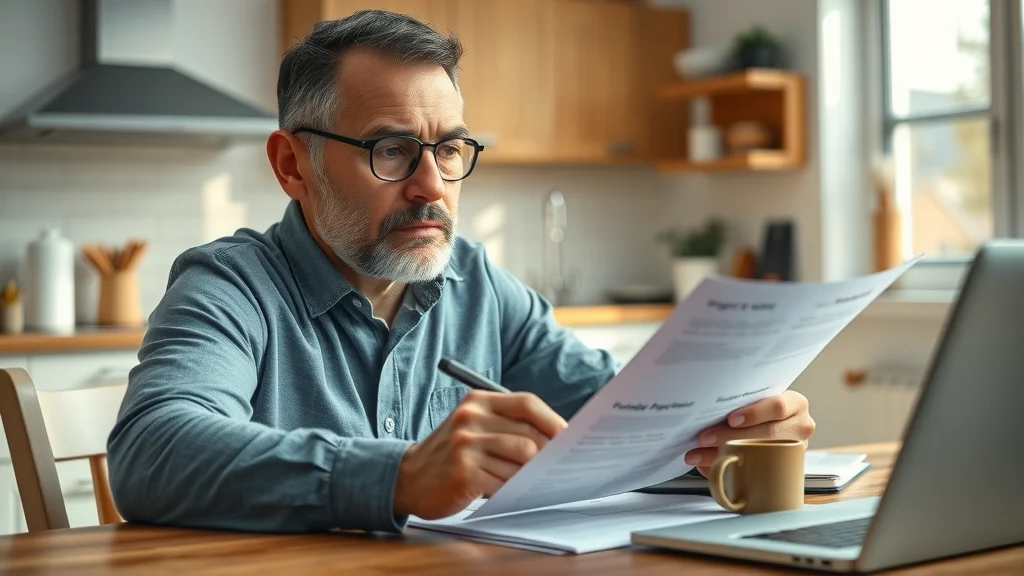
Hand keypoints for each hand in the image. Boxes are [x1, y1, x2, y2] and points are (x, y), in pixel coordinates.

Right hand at [393, 390, 567, 519]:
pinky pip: (504, 483)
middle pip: (529, 436)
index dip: (552, 420)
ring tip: (524, 482)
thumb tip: (555, 441)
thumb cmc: (451, 453)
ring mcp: (465, 445)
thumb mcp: (474, 427)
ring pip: (520, 462)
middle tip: (552, 468)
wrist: (408, 477)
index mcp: (477, 401)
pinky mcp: (463, 473)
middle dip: (545, 456)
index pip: (527, 403)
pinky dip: (510, 490)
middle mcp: (470, 418)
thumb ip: (507, 426)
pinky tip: (504, 491)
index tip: (568, 436)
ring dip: (526, 477)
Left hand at [685, 391, 814, 477]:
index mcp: (795, 404)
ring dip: (723, 455)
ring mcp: (794, 450)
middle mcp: (799, 427)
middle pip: (767, 434)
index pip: (778, 407)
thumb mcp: (758, 398)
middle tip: (704, 438)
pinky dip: (725, 469)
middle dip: (731, 436)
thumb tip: (704, 411)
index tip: (731, 419)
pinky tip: (705, 467)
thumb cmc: (760, 406)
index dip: (754, 414)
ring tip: (698, 456)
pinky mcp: (782, 468)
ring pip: (759, 455)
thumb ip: (741, 400)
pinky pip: (752, 472)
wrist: (771, 422)